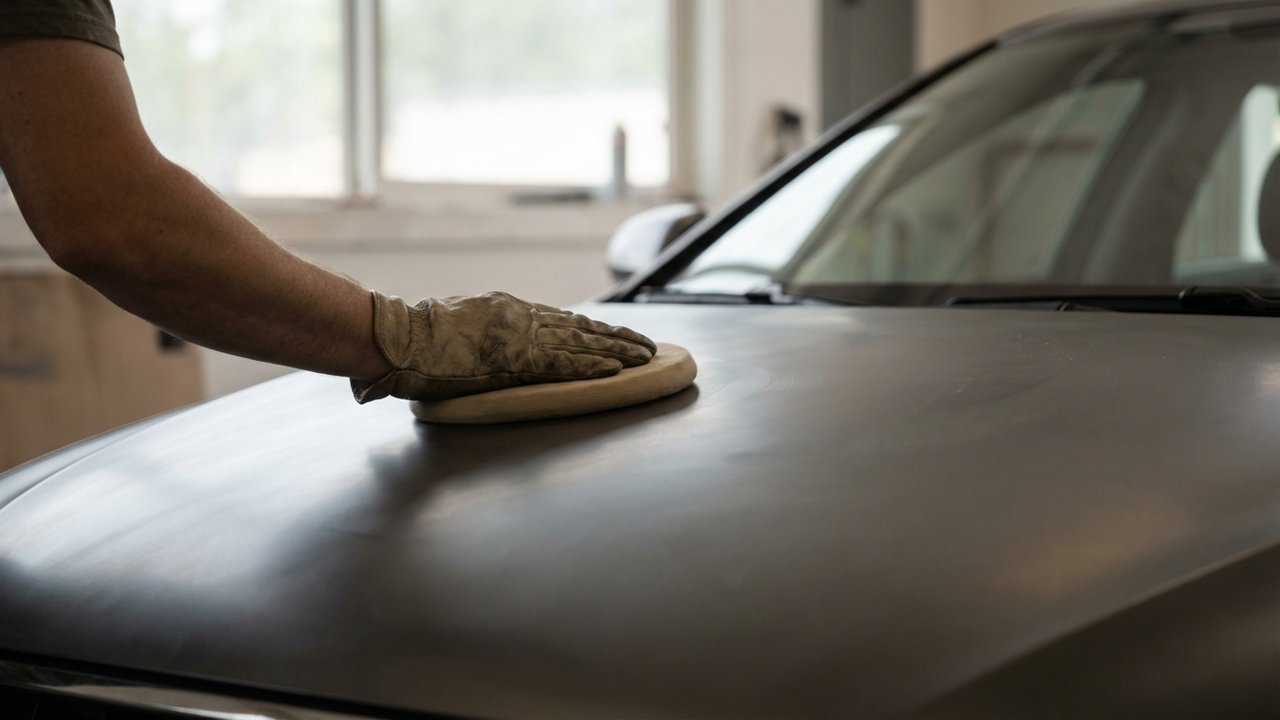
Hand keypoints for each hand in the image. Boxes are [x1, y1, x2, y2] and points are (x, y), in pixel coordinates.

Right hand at [351, 291, 656, 402]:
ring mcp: (521, 337)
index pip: (560, 318)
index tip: (615, 334)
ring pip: (581, 343)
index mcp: (508, 308)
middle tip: (648, 344)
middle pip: (581, 326)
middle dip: (617, 337)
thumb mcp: (456, 321)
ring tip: (646, 356)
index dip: (591, 328)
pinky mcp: (516, 359)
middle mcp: (522, 317)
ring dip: (618, 351)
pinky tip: (616, 369)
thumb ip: (482, 328)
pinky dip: (592, 366)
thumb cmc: (416, 335)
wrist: (400, 336)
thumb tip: (490, 339)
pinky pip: (563, 365)